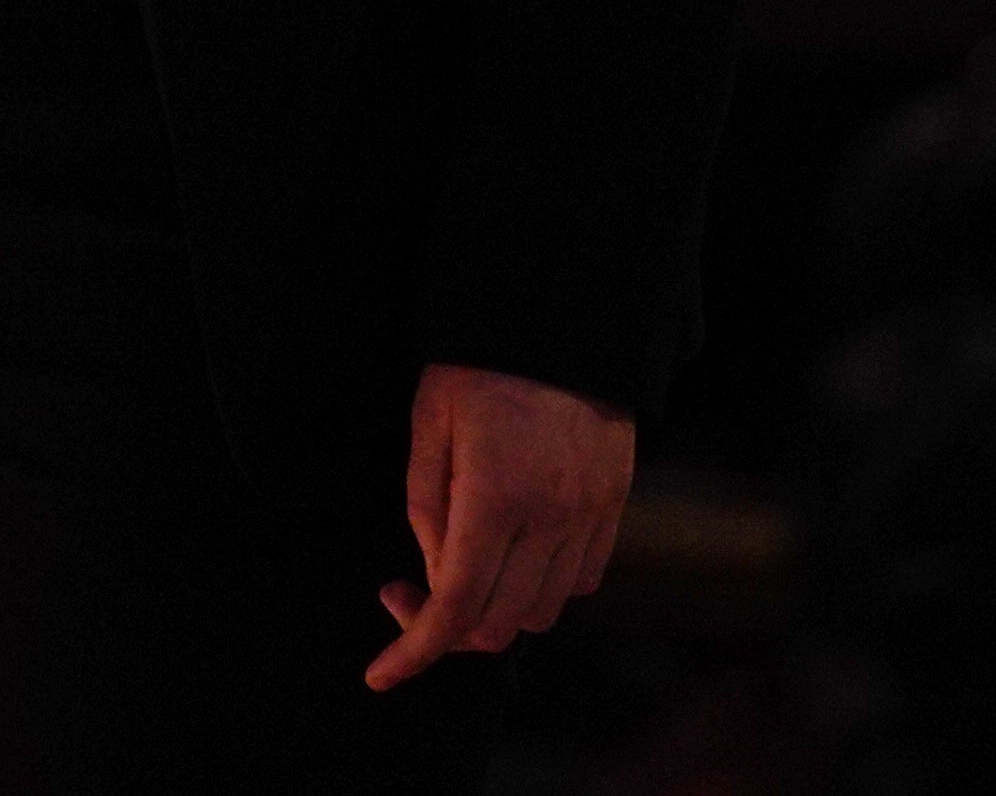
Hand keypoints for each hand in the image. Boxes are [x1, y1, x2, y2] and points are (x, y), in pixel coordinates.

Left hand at [370, 362, 633, 690]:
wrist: (563, 321)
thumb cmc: (481, 364)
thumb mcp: (428, 422)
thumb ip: (427, 507)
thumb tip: (435, 574)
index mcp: (495, 498)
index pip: (455, 605)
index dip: (415, 650)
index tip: (381, 674)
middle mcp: (551, 519)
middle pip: (500, 624)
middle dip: (447, 627)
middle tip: (407, 587)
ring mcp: (590, 517)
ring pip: (543, 612)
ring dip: (497, 610)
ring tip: (461, 565)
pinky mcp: (614, 507)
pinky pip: (582, 581)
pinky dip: (542, 588)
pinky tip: (512, 552)